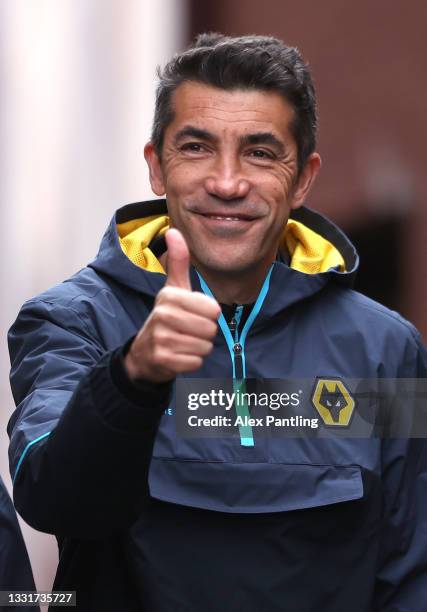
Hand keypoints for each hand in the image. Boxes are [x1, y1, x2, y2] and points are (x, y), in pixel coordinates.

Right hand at [124, 228, 220, 382]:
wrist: (144, 353)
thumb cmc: (166, 317)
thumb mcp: (173, 288)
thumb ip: (178, 261)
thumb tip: (174, 230)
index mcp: (169, 295)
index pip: (213, 309)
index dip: (209, 315)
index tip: (193, 315)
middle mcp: (162, 314)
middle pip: (211, 329)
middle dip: (205, 334)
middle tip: (188, 331)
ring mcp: (160, 338)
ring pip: (205, 347)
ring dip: (198, 348)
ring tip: (183, 342)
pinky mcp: (162, 359)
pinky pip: (196, 362)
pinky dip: (191, 362)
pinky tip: (178, 355)